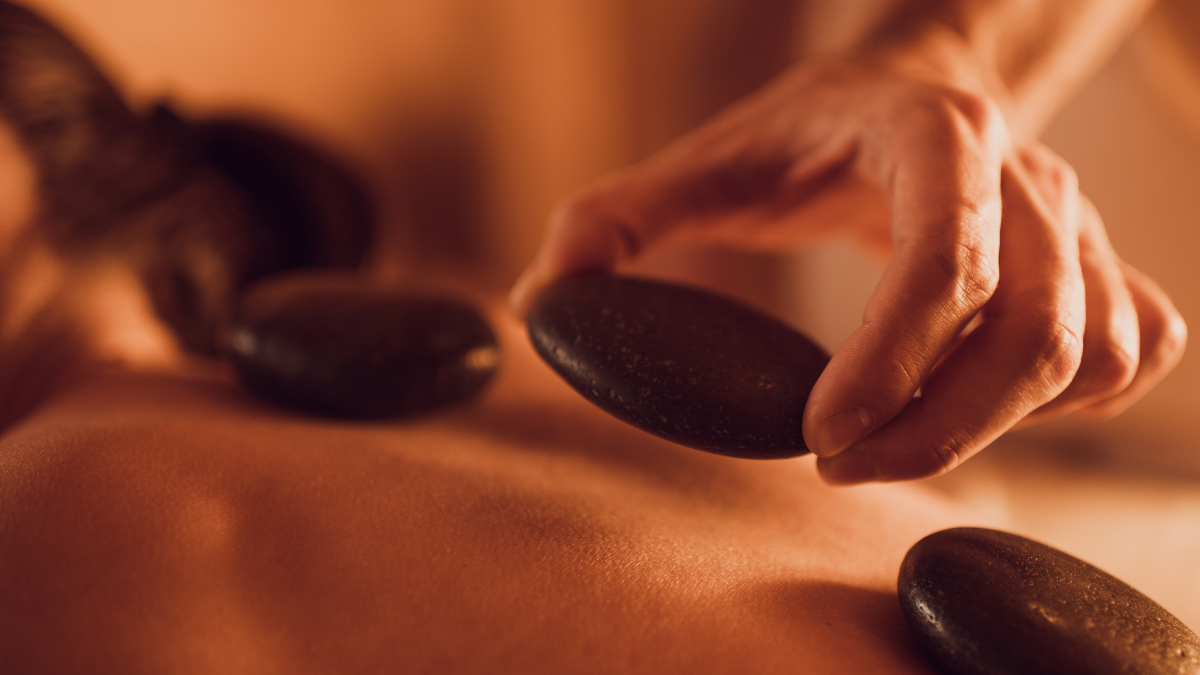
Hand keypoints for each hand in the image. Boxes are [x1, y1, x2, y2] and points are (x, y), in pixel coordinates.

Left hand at [510, 52, 1184, 483]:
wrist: (913, 84)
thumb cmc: (808, 131)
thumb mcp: (706, 160)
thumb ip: (616, 220)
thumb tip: (542, 304)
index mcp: (932, 139)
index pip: (945, 262)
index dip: (890, 365)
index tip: (818, 439)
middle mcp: (1027, 178)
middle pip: (1034, 333)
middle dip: (940, 431)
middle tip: (843, 467)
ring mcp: (1078, 225)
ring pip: (1087, 356)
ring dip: (996, 427)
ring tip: (896, 439)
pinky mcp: (1104, 266)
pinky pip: (1131, 356)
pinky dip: (1071, 405)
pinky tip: (985, 405)